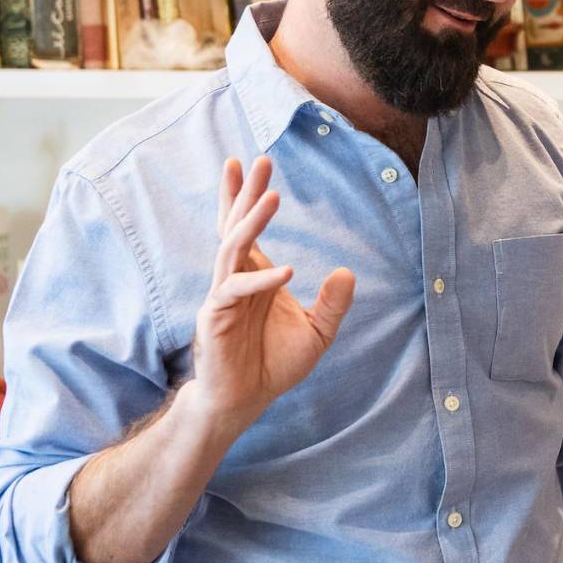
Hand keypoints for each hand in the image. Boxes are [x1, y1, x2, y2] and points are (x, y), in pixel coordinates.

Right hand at [186, 156, 356, 433]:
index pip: (246, 228)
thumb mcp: (317, 332)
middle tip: (257, 161)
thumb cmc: (274, 364)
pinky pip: (234, 290)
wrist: (245, 402)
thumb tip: (347, 271)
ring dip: (252, 222)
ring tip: (272, 195)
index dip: (245, 197)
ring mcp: (223, 296)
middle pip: (237, 227)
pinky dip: (261, 280)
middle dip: (246, 193)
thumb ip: (333, 303)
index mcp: (255, 276)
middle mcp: (236, 279)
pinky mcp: (216, 318)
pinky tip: (285, 271)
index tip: (247, 162)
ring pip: (232, 249)